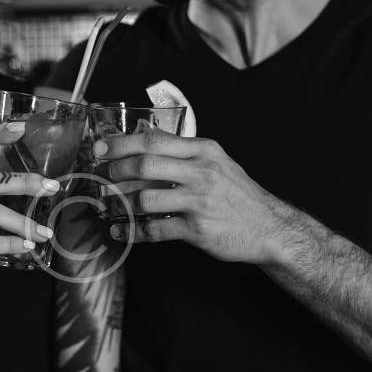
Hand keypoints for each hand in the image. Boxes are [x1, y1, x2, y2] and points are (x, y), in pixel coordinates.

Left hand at [94, 128, 290, 265]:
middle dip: (117, 171)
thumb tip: (146, 143)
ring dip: (122, 202)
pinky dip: (132, 231)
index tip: (102, 148)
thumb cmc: (238, 194)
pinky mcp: (197, 230)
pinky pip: (154, 229)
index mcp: (204, 151)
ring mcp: (199, 202)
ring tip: (111, 205)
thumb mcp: (217, 162)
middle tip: (105, 177)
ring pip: (146, 198)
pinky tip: (121, 231)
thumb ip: (185, 152)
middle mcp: (201, 173)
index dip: (122, 143)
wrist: (268, 226)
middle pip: (146, 165)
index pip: (154, 140)